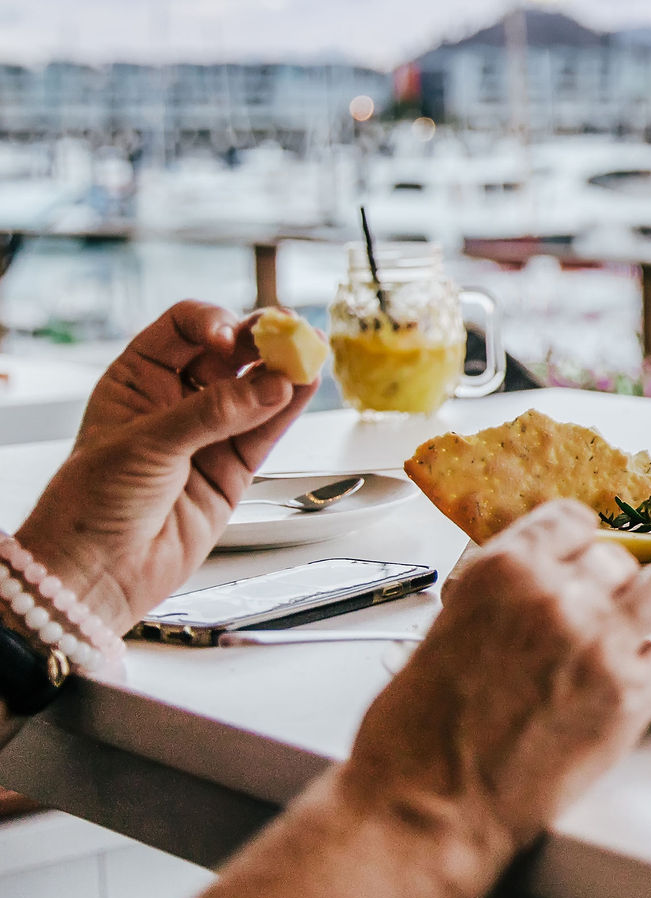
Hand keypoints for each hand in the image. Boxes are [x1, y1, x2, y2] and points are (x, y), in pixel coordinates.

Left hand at [15, 302, 315, 631]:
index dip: (212, 323)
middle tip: (289, 334)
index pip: (184, 328)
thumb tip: (270, 385)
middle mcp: (176, 400)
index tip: (230, 340)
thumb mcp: (145, 446)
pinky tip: (307, 383)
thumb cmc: (91, 504)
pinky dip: (291, 406)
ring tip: (312, 351)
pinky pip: (268, 429)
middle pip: (230, 352)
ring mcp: (208, 434)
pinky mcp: (234, 468)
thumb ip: (212, 414)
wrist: (96, 574)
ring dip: (285, 368)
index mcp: (138, 379)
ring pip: (256, 388)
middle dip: (260, 339)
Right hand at [337, 501, 650, 884]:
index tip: (576, 560)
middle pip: (618, 559)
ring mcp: (603, 642)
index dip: (575, 544)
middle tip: (591, 616)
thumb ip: (503, 596)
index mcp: (506, 570)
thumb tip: (538, 585)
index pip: (572, 519)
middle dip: (604, 586)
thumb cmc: (418, 735)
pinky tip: (622, 685)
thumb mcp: (447, 629)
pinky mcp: (631, 695)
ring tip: (631, 631)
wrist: (427, 809)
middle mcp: (560, 596)